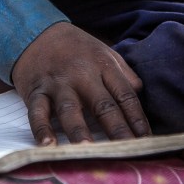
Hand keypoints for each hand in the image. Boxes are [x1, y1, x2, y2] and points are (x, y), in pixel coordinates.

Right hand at [10, 22, 150, 145]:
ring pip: (70, 110)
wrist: (36, 32)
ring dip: (79, 131)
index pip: (125, 95)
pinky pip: (38, 112)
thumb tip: (139, 94)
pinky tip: (48, 146)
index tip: (147, 141)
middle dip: (117, 130)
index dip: (137, 119)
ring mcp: (58, 84)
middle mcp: (81, 75)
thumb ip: (123, 73)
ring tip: (87, 150)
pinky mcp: (36, 91)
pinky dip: (41, 129)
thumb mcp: (104, 52)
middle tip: (128, 152)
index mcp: (103, 65)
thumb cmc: (76, 47)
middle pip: (103, 106)